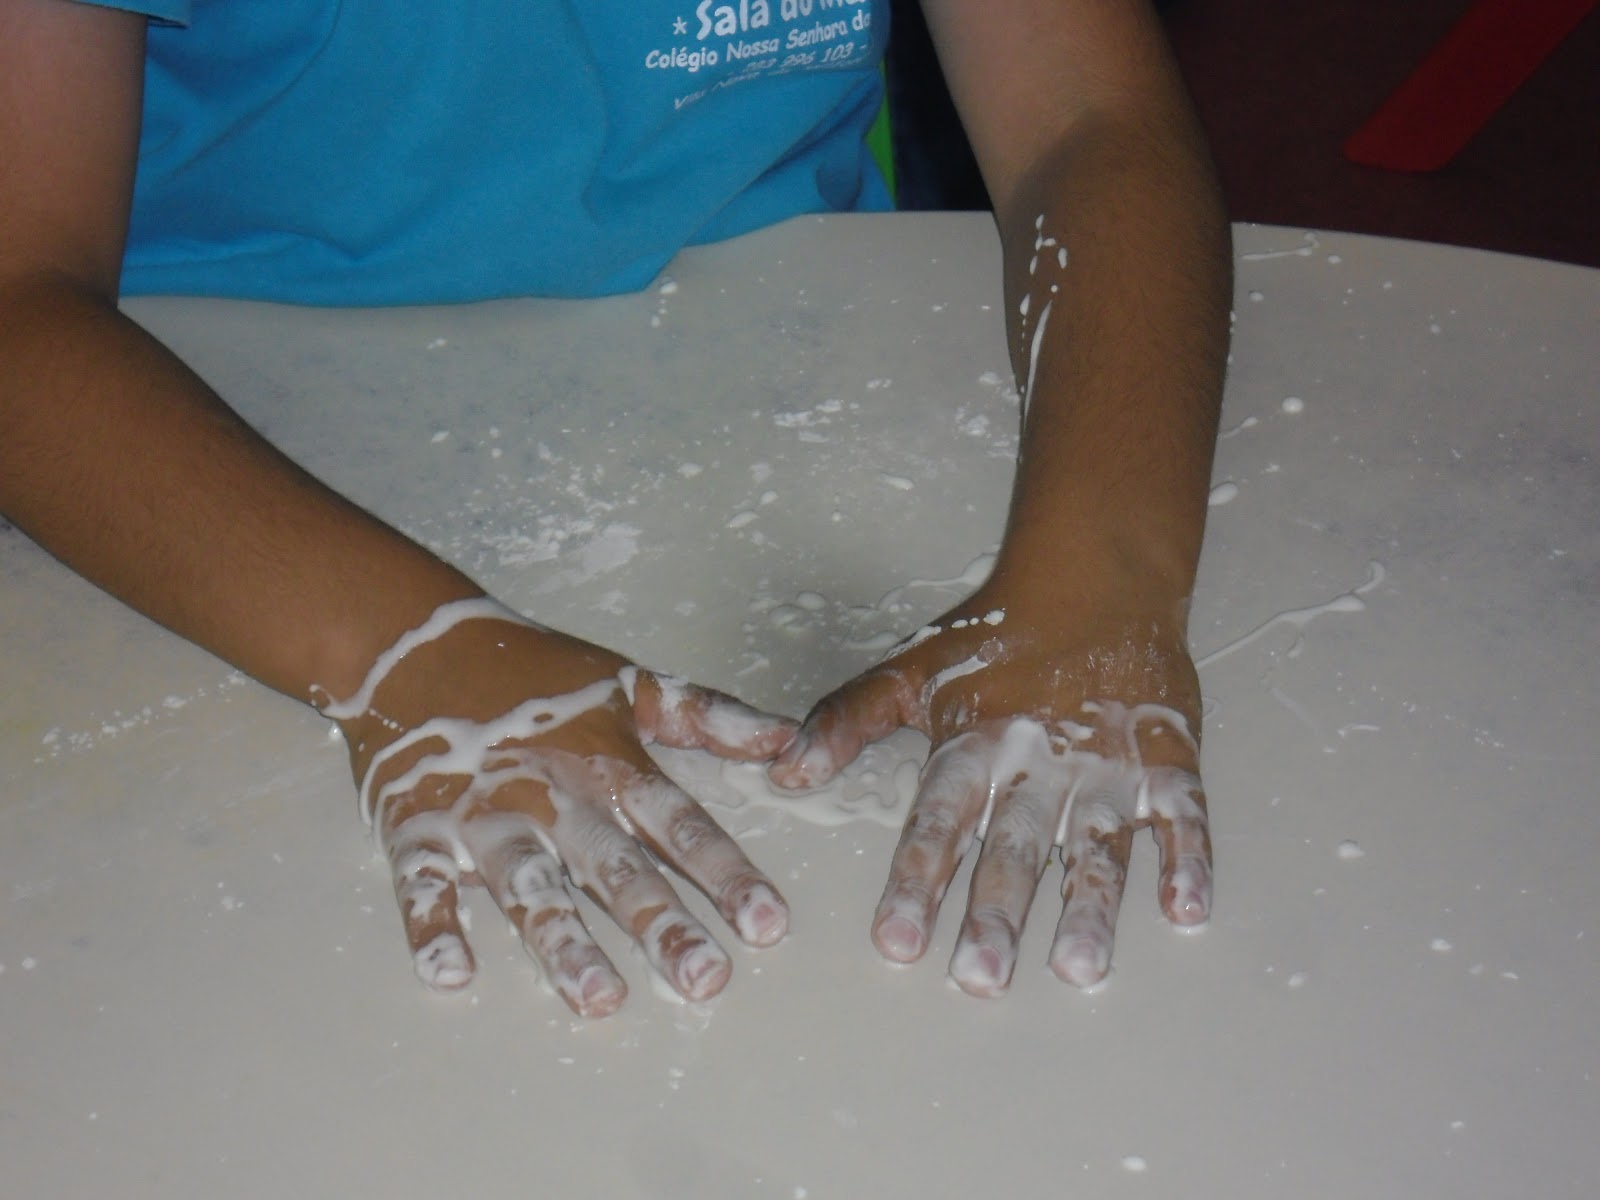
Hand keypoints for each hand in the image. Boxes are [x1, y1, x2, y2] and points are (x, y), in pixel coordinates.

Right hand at [326, 598, 796, 1016]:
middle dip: (661, 924)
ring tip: (600, 997)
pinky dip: (431, 925)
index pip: (679, 826)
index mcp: (608, 765)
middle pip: (615, 866)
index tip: (766, 925)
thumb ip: (707, 714)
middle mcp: (554, 794)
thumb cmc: (533, 671)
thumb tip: (786, 739)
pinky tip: (451, 972)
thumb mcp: (629, 681)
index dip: (724, 874)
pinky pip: (422, 881)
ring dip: (564, 940)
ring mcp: (483, 812)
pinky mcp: (416, 824)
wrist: (413, 641)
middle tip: (704, 980)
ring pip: (531, 882)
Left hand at [768, 576, 1211, 996]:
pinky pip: (1183, 810)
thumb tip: (783, 771)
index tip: (898, 941)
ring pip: (1097, 840)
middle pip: (1017, 843)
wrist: (1095, 579)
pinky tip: (1185, 907)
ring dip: (1090, 903)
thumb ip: (848, 721)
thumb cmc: (997, 636)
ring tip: (1078, 966)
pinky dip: (1188, 856)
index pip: (941, 818)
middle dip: (998, 911)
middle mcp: (1041, 759)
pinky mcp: (1167, 756)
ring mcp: (1108, 761)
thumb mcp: (912, 671)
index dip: (919, 878)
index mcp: (976, 742)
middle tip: (979, 977)